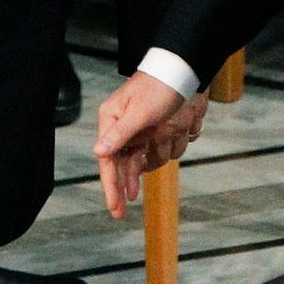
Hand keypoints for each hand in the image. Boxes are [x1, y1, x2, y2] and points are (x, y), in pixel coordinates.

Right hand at [93, 72, 190, 218]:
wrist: (185, 71)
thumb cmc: (160, 86)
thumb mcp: (140, 112)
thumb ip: (119, 135)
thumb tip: (98, 152)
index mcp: (112, 119)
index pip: (107, 160)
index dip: (110, 185)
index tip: (114, 206)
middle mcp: (124, 126)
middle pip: (122, 165)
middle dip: (126, 183)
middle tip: (121, 212)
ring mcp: (141, 129)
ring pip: (145, 158)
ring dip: (158, 153)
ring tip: (166, 136)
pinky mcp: (156, 128)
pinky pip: (161, 149)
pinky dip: (170, 146)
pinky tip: (176, 134)